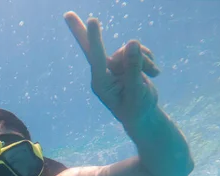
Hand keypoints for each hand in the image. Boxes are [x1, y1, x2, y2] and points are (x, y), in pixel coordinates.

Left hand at [65, 11, 160, 125]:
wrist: (143, 116)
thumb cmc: (137, 109)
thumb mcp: (138, 91)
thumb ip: (134, 68)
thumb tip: (132, 41)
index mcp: (101, 83)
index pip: (97, 57)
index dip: (95, 39)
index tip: (93, 20)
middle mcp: (103, 72)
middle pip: (93, 47)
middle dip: (81, 31)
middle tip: (67, 14)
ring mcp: (113, 67)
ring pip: (130, 49)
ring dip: (145, 59)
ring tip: (153, 75)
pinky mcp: (123, 63)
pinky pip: (137, 50)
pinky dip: (148, 59)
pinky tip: (153, 73)